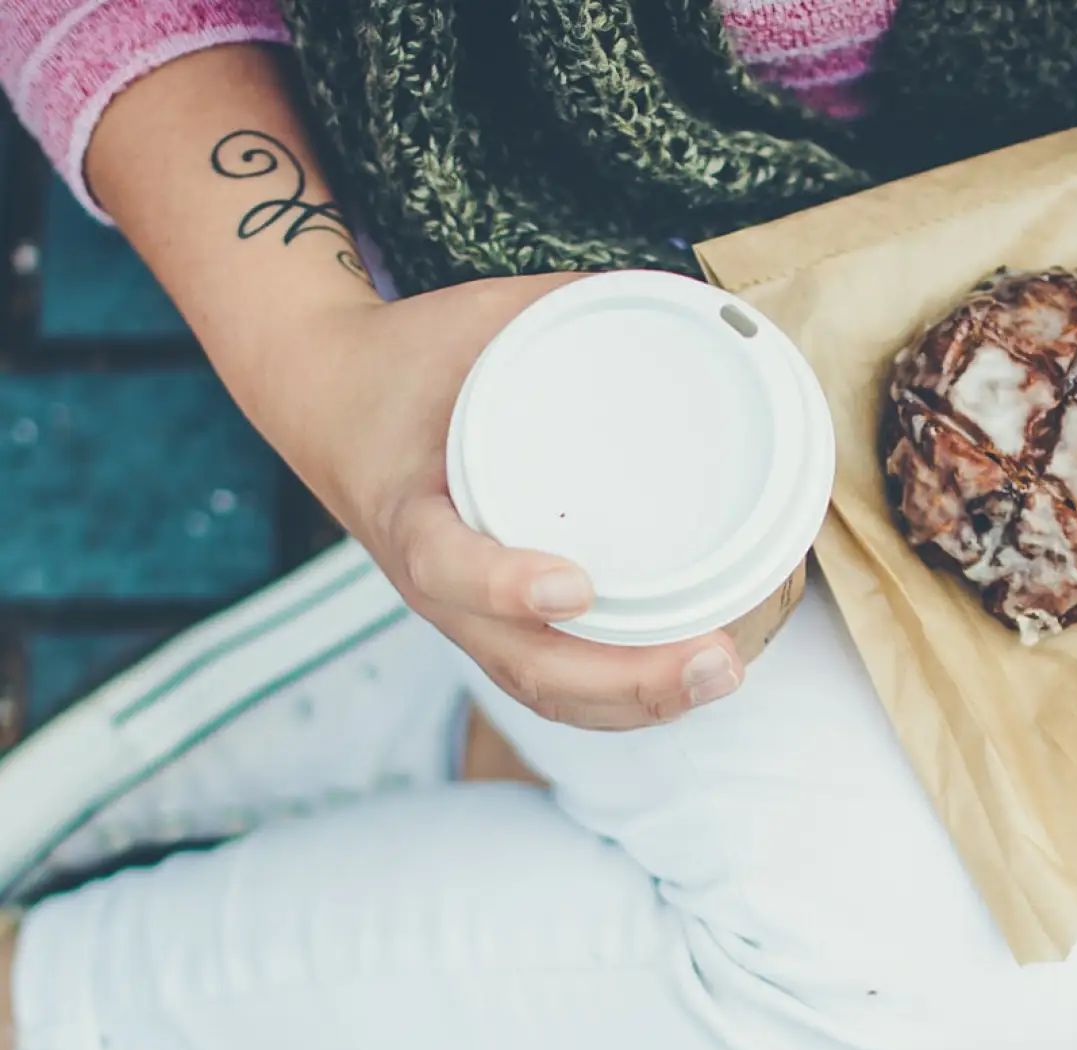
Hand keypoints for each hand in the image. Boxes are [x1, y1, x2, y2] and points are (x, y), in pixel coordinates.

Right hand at [281, 275, 744, 727]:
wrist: (334, 406)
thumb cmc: (413, 361)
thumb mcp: (474, 318)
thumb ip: (565, 308)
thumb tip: (684, 298)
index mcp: (410, 510)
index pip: (448, 567)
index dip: (507, 587)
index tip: (576, 586)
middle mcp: (437, 586)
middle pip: (526, 668)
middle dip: (626, 681)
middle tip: (714, 657)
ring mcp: (469, 620)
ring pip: (550, 694)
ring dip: (640, 702)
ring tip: (721, 674)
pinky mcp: (497, 631)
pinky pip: (561, 686)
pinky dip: (625, 698)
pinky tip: (692, 683)